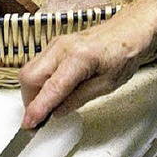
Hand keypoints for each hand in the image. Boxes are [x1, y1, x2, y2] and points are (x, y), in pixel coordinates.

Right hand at [19, 11, 149, 127]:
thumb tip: (56, 112)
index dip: (38, 108)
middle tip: (40, 117)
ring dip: (32, 91)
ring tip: (47, 105)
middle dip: (30, 100)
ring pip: (29, 70)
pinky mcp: (54, 45)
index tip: (29, 124)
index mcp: (80, 58)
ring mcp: (56, 44)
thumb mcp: (106, 85)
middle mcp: (62, 48)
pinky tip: (50, 91)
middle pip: (29, 76)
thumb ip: (79, 99)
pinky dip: (38, 81)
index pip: (51, 87)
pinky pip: (37, 65)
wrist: (127, 31)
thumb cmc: (123, 55)